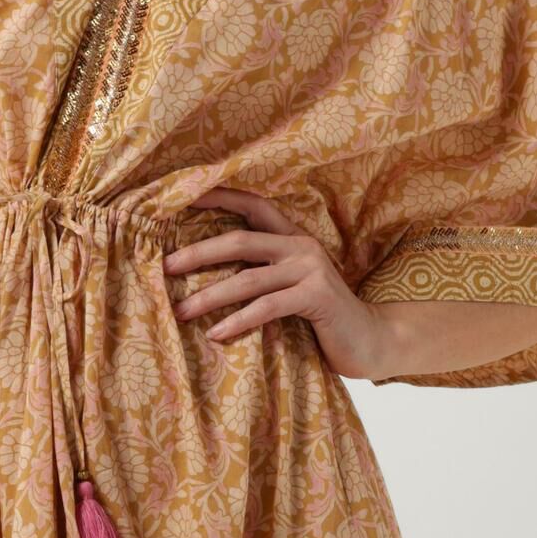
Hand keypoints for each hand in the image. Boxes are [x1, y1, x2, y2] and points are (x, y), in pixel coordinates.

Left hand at [163, 188, 386, 380]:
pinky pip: (267, 307)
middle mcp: (300, 246)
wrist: (370, 340)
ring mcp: (310, 270)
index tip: (181, 197)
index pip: (252, 206)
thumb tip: (208, 278)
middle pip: (239, 240)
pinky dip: (239, 321)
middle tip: (166, 268)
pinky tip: (216, 334)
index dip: (219, 197)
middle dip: (199, 253)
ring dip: (210, 296)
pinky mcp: (317, 297)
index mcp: (292, 238)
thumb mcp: (290, 289)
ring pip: (248, 278)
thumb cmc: (322, 318)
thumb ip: (263, 276)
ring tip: (182, 311)